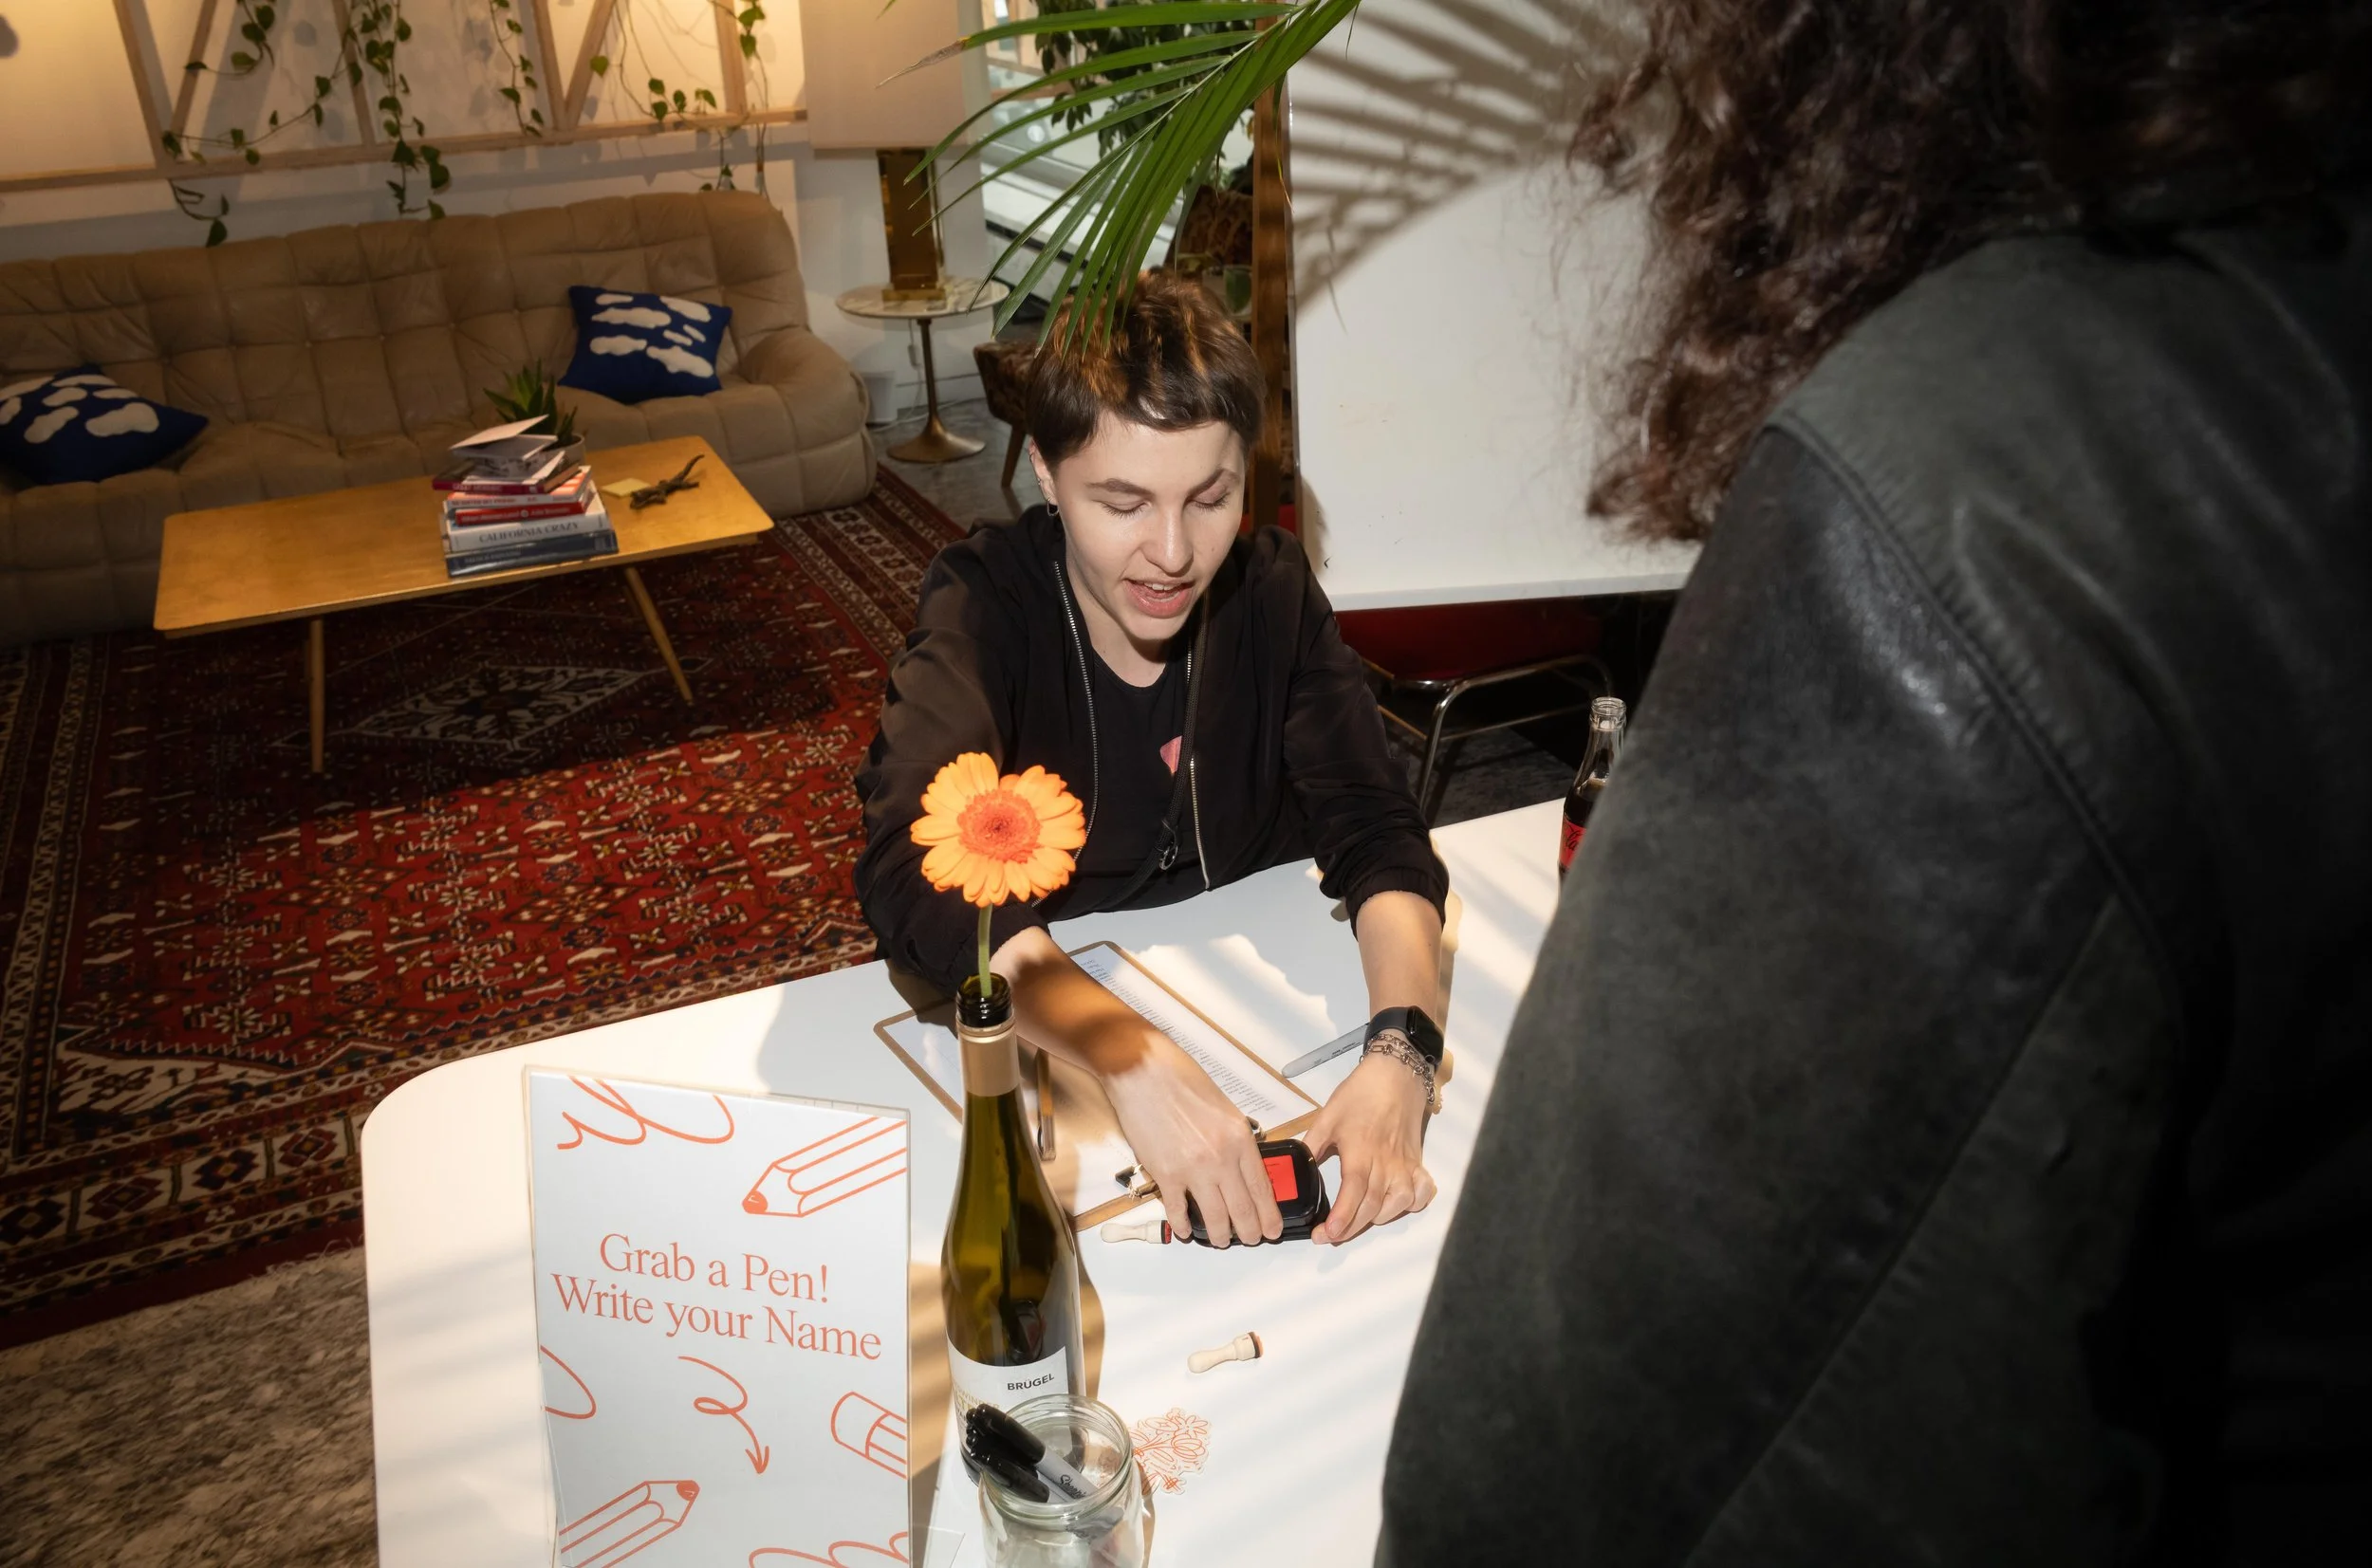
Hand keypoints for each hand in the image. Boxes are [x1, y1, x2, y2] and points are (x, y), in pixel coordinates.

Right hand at [1100, 1033, 1282, 1247]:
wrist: (1143, 1071)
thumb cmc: (1181, 1080)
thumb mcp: (1224, 1108)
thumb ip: (1235, 1139)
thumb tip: (1240, 1166)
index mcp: (1240, 1139)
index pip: (1262, 1188)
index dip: (1269, 1215)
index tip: (1272, 1229)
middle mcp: (1221, 1158)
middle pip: (1242, 1209)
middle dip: (1250, 1232)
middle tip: (1250, 1239)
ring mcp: (1192, 1169)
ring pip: (1214, 1218)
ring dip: (1220, 1235)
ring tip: (1221, 1240)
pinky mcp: (1164, 1174)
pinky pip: (1178, 1210)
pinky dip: (1182, 1224)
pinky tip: (1185, 1230)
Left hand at [1304, 1053, 1434, 1244]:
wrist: (1395, 1075)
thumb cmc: (1360, 1094)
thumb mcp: (1327, 1117)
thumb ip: (1311, 1145)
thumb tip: (1294, 1168)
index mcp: (1361, 1151)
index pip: (1353, 1193)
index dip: (1342, 1218)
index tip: (1326, 1234)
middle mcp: (1386, 1163)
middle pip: (1372, 1207)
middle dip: (1349, 1228)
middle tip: (1329, 1236)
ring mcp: (1405, 1165)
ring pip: (1397, 1205)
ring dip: (1377, 1219)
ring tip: (1358, 1219)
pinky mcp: (1417, 1163)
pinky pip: (1422, 1193)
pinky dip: (1412, 1205)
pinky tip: (1395, 1206)